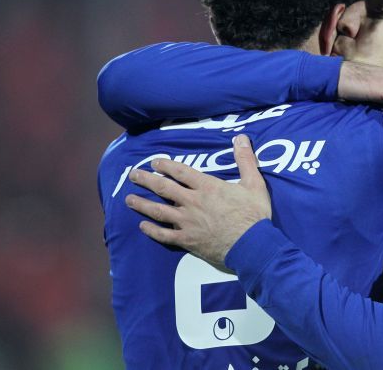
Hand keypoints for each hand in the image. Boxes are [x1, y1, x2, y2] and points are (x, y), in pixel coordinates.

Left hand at [125, 134, 270, 265]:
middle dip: (146, 180)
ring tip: (128, 199)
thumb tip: (241, 137)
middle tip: (132, 175)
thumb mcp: (254, 183)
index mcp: (207, 187)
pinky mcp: (187, 240)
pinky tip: (142, 226)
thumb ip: (245, 159)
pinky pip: (164, 235)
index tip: (154, 162)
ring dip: (142, 204)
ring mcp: (187, 222)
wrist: (251, 245)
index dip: (166, 165)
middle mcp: (192, 202)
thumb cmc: (254, 214)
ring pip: (158, 211)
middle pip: (164, 189)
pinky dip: (152, 230)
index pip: (181, 172)